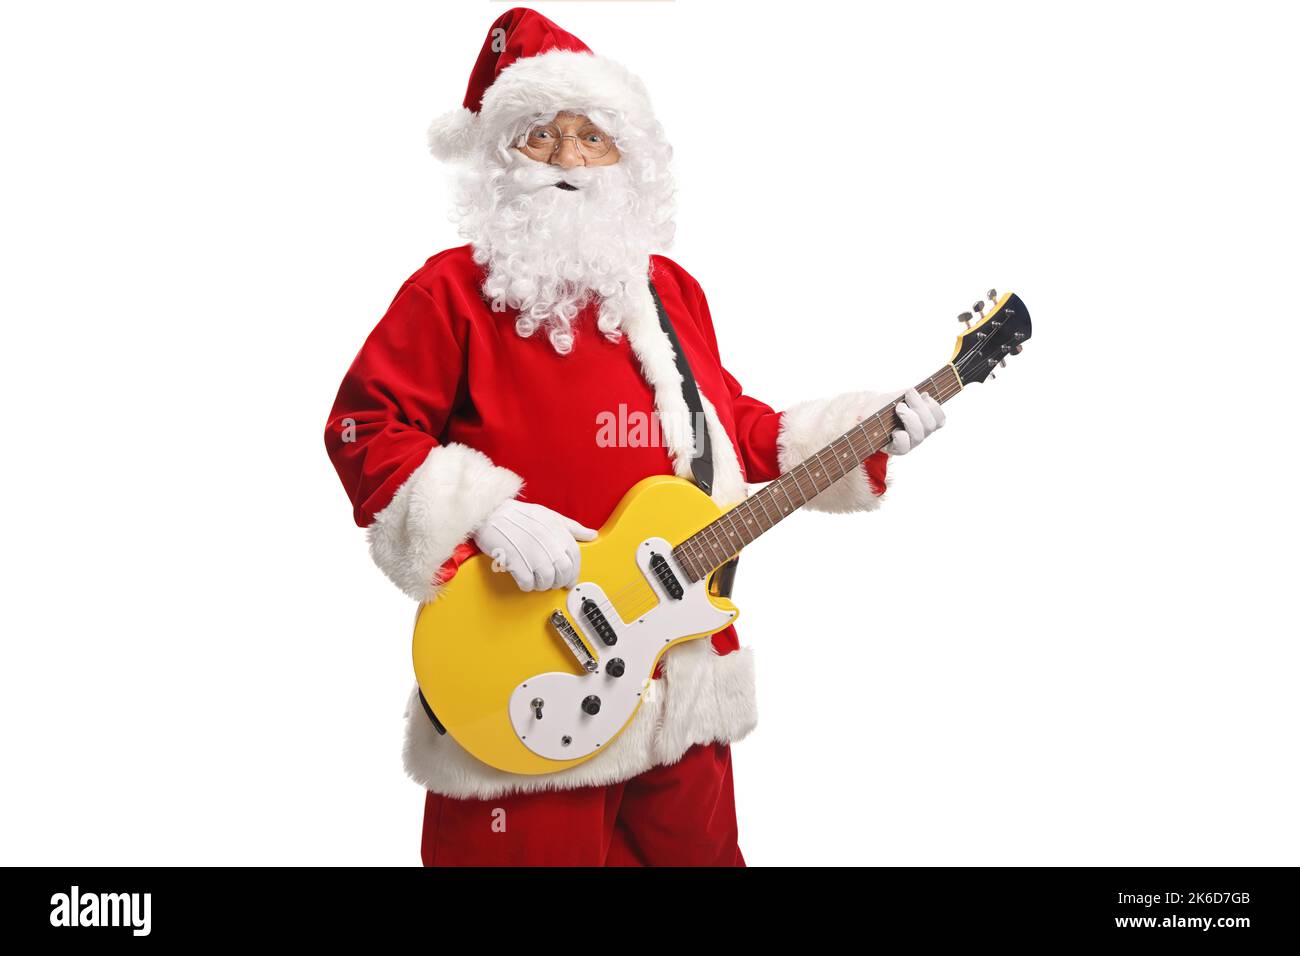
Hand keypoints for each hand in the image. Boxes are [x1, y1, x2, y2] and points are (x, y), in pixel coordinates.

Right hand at [472, 500, 597, 591]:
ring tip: (538, 582)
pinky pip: (527, 582)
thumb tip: (592, 535)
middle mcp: (546, 540)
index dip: (574, 571)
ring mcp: (530, 550)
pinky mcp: (514, 560)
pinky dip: (527, 586)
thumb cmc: (519, 515)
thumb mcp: (550, 515)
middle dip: (560, 581)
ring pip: (546, 579)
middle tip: (554, 583)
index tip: (570, 579)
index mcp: (557, 529)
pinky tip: (525, 581)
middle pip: (563, 570)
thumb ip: (572, 527)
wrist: (490, 513)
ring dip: (543, 585)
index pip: (575, 556)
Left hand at [885, 387, 944, 454]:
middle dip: (920, 408)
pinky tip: (893, 430)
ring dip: (910, 418)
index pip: (940, 418)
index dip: (934, 406)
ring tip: (898, 408)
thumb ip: (912, 395)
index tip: (920, 394)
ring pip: (919, 436)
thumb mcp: (898, 396)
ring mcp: (908, 443)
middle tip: (905, 398)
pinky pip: (903, 446)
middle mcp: (919, 433)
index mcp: (924, 421)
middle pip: (930, 425)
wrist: (865, 413)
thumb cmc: (883, 405)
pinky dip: (900, 436)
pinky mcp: (895, 449)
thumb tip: (925, 395)